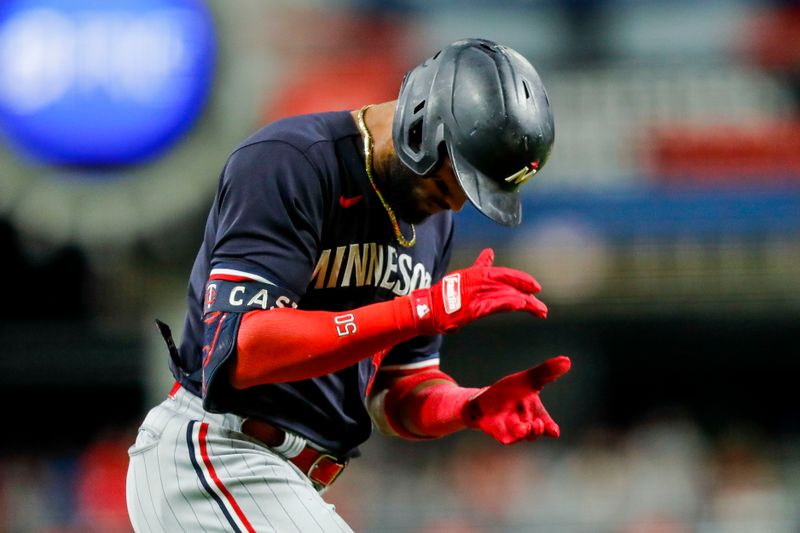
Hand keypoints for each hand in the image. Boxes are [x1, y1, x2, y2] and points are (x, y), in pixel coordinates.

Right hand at [410, 248, 546, 334]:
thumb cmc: (447, 293)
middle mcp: (479, 281)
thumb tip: (489, 252)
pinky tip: (520, 305)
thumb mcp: (466, 275)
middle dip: (529, 296)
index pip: (506, 274)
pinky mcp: (473, 308)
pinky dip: (508, 304)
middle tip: (543, 307)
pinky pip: (494, 305)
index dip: (523, 280)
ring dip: (525, 304)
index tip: (536, 287)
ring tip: (539, 311)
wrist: (429, 307)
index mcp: (479, 273)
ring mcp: (476, 294)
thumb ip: (481, 265)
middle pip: (510, 286)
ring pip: (506, 296)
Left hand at [462, 356, 570, 444]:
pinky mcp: (497, 432)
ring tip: (524, 427)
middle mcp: (526, 426)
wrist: (485, 400)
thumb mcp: (528, 379)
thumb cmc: (511, 392)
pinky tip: (505, 427)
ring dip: (523, 432)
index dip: (552, 430)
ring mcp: (512, 431)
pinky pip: (504, 438)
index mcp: (537, 416)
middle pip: (535, 433)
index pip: (550, 428)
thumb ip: (546, 372)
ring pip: (520, 436)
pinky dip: (506, 434)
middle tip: (538, 423)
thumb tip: (567, 360)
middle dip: (537, 431)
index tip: (553, 430)